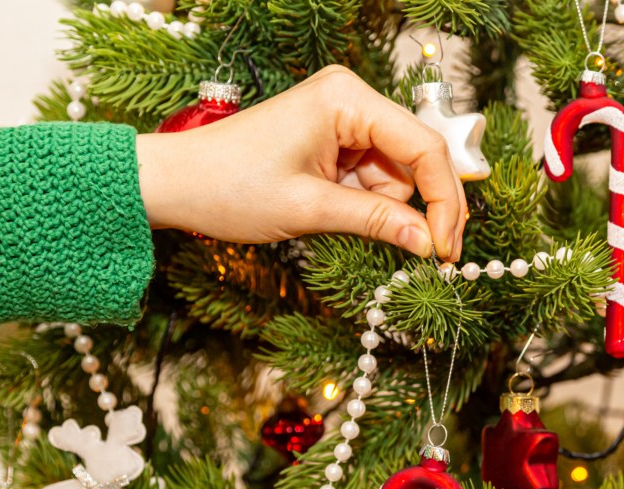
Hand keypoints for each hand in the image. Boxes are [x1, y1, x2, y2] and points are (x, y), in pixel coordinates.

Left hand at [135, 65, 465, 259]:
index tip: (447, 249)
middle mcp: (350, 98)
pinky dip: (366, 203)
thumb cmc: (229, 187)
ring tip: (332, 217)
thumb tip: (430, 244)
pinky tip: (333, 210)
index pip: (424, 147)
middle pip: (417, 158)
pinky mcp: (334, 139)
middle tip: (432, 255)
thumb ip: (376, 223)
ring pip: (397, 174)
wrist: (175, 183)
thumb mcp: (309, 210)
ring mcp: (343, 118)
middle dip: (420, 207)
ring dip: (382, 207)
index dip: (444, 201)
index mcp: (346, 99)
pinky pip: (373, 177)